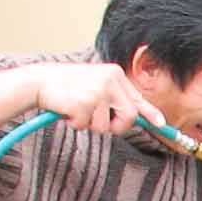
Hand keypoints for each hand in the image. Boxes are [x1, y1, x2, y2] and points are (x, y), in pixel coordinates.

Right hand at [32, 63, 165, 138]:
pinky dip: (76, 123)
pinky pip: (86, 126)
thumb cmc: (68, 86)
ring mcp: (97, 91)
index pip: (137, 98)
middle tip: (97, 121)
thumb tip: (136, 116)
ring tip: (77, 108)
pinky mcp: (83, 102)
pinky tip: (67, 110)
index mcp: (115, 74)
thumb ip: (115, 98)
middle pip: (128, 117)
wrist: (40, 81)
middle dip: (115, 126)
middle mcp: (109, 80)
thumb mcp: (95, 85)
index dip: (150, 114)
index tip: (161, 124)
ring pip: (105, 126)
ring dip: (90, 124)